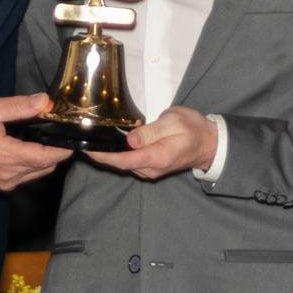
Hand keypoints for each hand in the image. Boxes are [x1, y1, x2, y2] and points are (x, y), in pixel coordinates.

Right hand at [0, 93, 70, 191]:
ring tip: (45, 139)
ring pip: (38, 173)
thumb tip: (44, 102)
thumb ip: (19, 106)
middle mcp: (9, 174)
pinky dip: (34, 165)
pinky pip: (27, 177)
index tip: (72, 137)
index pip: (46, 157)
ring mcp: (6, 183)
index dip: (63, 148)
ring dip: (46, 159)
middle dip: (56, 151)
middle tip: (59, 133)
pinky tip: (29, 149)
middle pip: (46, 166)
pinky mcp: (2, 186)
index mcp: (7, 155)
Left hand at [84, 106, 217, 180]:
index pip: (122, 159)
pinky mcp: (150, 167)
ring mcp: (150, 170)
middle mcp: (150, 169)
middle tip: (84, 138)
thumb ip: (151, 131)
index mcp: (156, 157)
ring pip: (123, 163)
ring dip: (110, 152)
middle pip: (119, 163)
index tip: (85, 147)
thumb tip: (130, 140)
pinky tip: (114, 140)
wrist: (208, 143)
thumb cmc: (192, 128)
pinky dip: (119, 153)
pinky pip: (130, 162)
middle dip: (101, 153)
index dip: (102, 155)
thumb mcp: (174, 122)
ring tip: (95, 136)